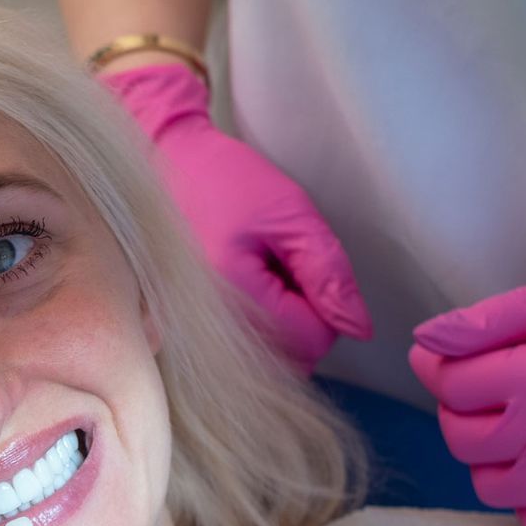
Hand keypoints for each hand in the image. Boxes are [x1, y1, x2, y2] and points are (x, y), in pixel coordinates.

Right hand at [104, 61, 369, 371]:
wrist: (166, 168)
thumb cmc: (227, 181)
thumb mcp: (291, 213)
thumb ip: (329, 272)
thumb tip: (359, 328)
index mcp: (235, 295)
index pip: (312, 339)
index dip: (327, 308)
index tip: (307, 269)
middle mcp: (210, 326)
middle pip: (290, 357)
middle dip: (303, 318)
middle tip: (284, 269)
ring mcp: (194, 332)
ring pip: (268, 358)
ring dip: (280, 323)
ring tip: (261, 275)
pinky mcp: (186, 332)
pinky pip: (242, 350)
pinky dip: (256, 324)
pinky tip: (244, 289)